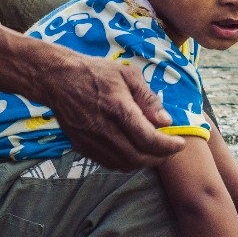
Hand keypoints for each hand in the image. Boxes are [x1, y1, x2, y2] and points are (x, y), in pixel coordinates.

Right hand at [41, 54, 184, 170]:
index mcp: (118, 109)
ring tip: (154, 151)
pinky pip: (109, 163)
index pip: (149, 139)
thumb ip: (148, 99)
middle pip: (138, 157)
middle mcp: (104, 130)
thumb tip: (166, 121)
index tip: (180, 144)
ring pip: (124, 164)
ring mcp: (91, 141)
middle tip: (170, 150)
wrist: (57, 79)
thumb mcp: (128, 75)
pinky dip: (126, 162)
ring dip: (144, 162)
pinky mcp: (82, 146)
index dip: (169, 146)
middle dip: (160, 158)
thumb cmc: (95, 72)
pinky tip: (133, 151)